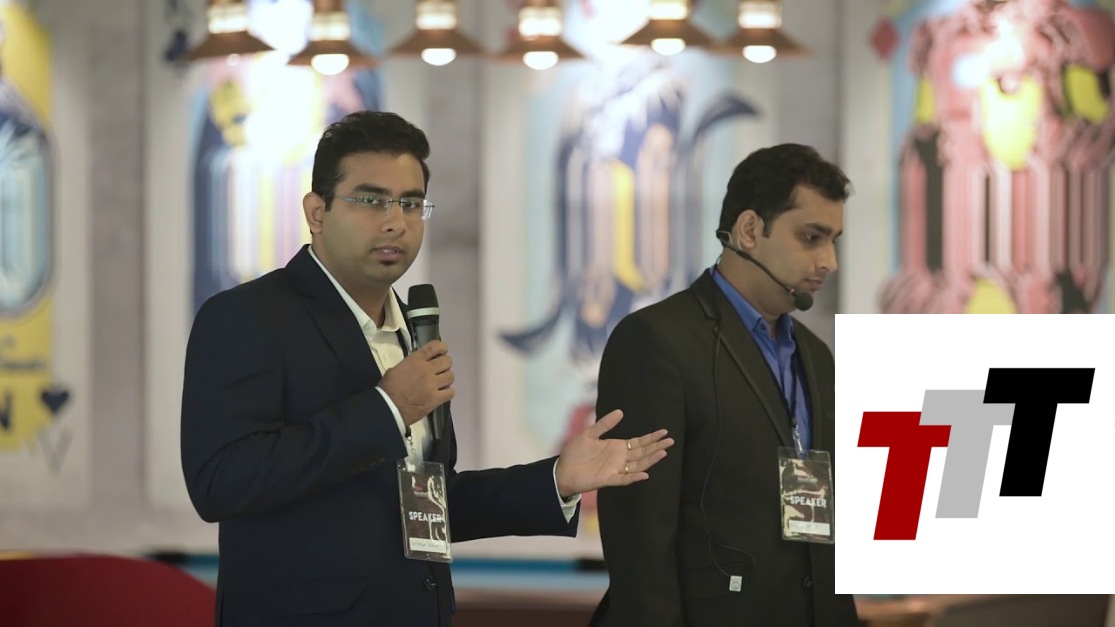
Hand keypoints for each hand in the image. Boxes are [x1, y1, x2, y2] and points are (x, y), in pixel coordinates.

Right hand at [379, 340, 454, 426]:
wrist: (388, 408)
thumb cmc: (388, 389)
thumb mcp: (394, 370)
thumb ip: (408, 365)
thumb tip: (412, 367)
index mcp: (415, 361)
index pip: (435, 347)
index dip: (442, 347)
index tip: (443, 350)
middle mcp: (427, 370)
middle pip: (447, 361)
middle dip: (445, 364)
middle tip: (441, 370)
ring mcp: (433, 385)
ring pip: (451, 376)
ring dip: (447, 379)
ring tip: (441, 383)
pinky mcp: (436, 399)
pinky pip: (451, 392)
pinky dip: (448, 392)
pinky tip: (442, 394)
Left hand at [554, 410, 673, 498]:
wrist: (562, 470)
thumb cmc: (575, 452)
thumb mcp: (589, 434)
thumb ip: (604, 424)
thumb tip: (620, 412)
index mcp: (616, 447)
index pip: (638, 442)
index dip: (651, 438)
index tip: (664, 432)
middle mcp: (619, 459)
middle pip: (642, 453)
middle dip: (656, 447)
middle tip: (671, 441)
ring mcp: (615, 470)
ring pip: (637, 465)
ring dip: (650, 460)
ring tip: (663, 453)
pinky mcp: (607, 479)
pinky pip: (624, 479)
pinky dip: (634, 477)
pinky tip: (645, 473)